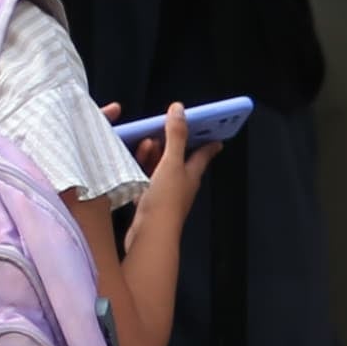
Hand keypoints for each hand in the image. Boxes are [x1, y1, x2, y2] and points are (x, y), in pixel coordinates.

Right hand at [123, 103, 221, 233]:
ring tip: (145, 143)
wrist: (150, 235)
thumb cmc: (165, 201)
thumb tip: (179, 110)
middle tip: (164, 129)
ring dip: (154, 156)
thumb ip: (175, 136)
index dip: (209, 141)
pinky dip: (140, 172)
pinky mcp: (149, 205)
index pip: (204, 153)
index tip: (215, 132)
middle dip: (173, 144)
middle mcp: (182, 185)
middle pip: (180, 160)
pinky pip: (145, 183)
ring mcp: (166, 196)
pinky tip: (131, 166)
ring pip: (161, 170)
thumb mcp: (171, 162)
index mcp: (192, 174)